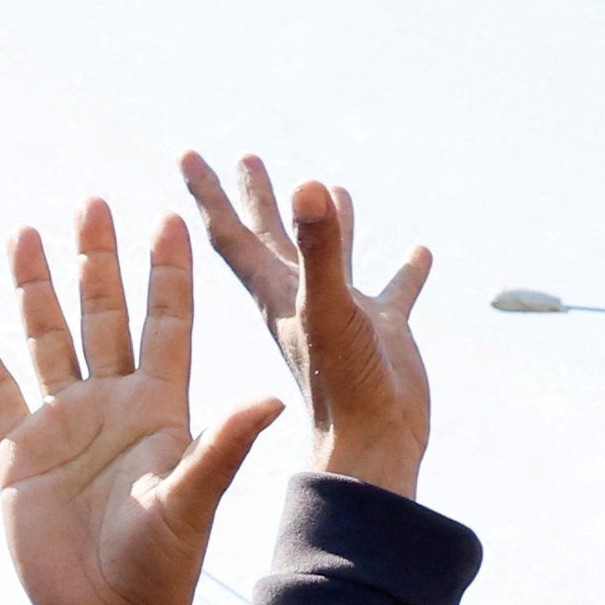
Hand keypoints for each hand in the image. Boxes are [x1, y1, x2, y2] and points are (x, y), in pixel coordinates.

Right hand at [0, 203, 275, 604]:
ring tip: (25, 232)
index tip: (170, 219)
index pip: (167, 324)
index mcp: (161, 409)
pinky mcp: (19, 454)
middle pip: (104, 315)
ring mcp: (64, 425)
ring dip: (37, 288)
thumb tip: (271, 397)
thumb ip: (223, 446)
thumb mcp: (194, 501)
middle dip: (98, 260)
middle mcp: (112, 406)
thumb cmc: (161, 569)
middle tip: (93, 201)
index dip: (167, 275)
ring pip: (48, 339)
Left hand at [180, 151, 433, 493]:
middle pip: (269, 238)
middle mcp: (300, 300)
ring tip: (324, 186)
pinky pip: (392, 292)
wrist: (372, 450)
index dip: (207, 194)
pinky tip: (418, 251)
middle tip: (246, 157)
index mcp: (274, 293)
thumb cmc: (341, 390)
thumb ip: (322, 250)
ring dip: (324, 223)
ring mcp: (341, 316)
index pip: (230, 234)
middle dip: (256, 198)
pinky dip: (403, 272)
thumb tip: (310, 186)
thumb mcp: (329, 310)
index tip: (186, 154)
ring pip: (328, 258)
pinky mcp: (381, 334)